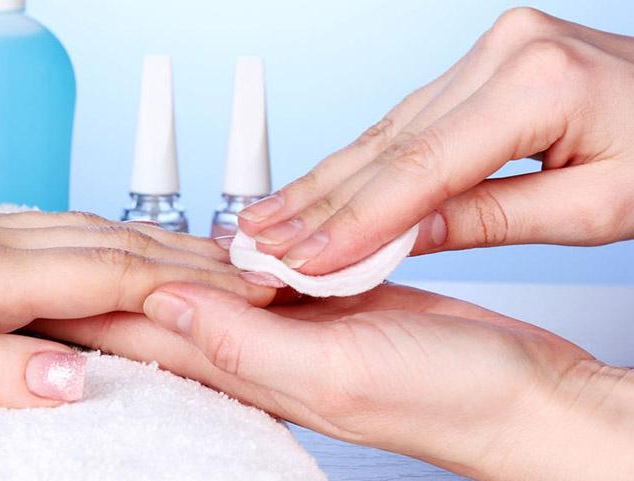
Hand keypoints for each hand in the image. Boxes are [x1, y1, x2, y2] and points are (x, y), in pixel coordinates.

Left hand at [0, 212, 273, 423]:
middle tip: (249, 270)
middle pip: (107, 243)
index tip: (246, 295)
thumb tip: (74, 380)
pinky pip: (47, 230)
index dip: (184, 285)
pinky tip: (106, 243)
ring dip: (150, 240)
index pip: (106, 275)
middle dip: (186, 257)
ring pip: (82, 229)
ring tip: (202, 254)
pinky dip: (99, 237)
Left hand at [33, 283, 633, 480]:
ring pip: (207, 290)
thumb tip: (163, 307)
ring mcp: (289, 328)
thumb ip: (244, 344)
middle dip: (113, 285)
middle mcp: (258, 353)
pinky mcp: (324, 304)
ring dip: (165, 265)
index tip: (44, 286)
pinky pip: (259, 276)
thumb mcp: (334, 373)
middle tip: (61, 258)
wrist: (512, 395)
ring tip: (113, 243)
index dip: (94, 308)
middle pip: (164, 315)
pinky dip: (230, 256)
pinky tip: (213, 246)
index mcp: (247, 373)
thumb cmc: (442, 399)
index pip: (147, 339)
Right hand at [236, 7, 633, 274]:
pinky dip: (366, 159)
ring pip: (390, 128)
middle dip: (321, 200)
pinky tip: (323, 184)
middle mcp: (507, 51)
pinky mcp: (487, 59)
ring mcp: (493, 48)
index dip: (356, 223)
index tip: (304, 260)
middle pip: (391, 143)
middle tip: (261, 238)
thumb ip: (488, 220)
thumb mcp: (595, 209)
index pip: (422, 169)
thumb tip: (399, 239)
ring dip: (329, 180)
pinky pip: (410, 117)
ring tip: (275, 216)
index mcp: (540, 83)